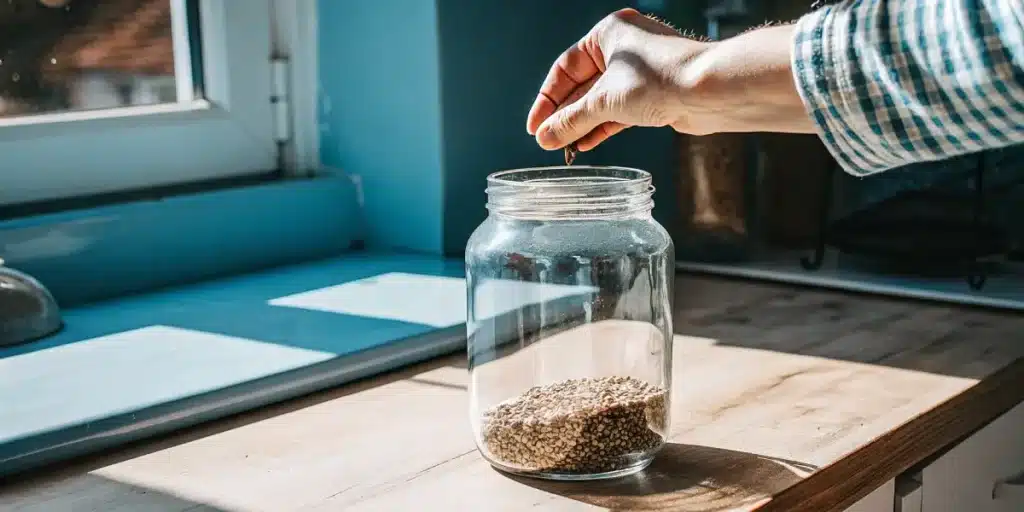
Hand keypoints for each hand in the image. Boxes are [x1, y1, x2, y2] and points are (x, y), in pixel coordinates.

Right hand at [526, 9, 811, 151]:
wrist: (711, 92)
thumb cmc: (662, 80)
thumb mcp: (605, 101)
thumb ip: (571, 121)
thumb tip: (544, 137)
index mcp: (609, 33)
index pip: (565, 68)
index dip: (547, 100)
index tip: (534, 127)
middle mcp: (625, 48)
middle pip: (582, 85)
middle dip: (565, 115)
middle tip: (547, 140)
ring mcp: (641, 72)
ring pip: (601, 101)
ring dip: (582, 125)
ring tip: (563, 148)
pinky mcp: (654, 94)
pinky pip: (619, 111)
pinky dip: (602, 127)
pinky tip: (585, 144)